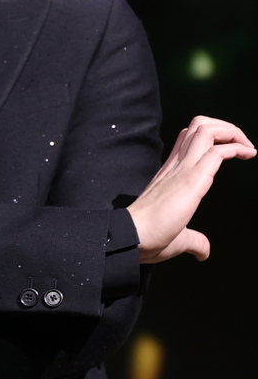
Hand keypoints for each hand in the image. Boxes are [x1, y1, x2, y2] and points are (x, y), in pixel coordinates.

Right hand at [127, 115, 253, 262]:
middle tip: (240, 144)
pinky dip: (238, 147)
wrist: (132, 237)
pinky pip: (219, 150)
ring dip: (232, 133)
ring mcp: (183, 169)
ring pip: (207, 129)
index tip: (229, 151)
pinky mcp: (193, 178)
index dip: (212, 137)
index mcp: (170, 174)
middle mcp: (176, 165)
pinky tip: (249, 155)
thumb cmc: (147, 237)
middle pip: (199, 125)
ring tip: (246, 147)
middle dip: (225, 128)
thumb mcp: (177, 238)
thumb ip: (193, 240)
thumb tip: (203, 252)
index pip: (188, 139)